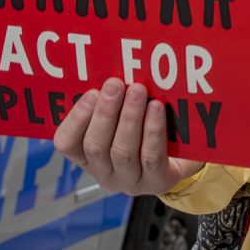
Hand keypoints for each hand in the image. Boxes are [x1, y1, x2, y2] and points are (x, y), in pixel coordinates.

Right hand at [54, 79, 202, 196]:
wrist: (182, 158)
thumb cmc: (144, 131)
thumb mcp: (121, 118)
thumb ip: (110, 101)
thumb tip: (108, 67)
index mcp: (87, 156)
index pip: (67, 143)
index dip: (76, 119)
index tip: (90, 93)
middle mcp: (104, 173)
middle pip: (96, 146)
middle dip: (105, 113)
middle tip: (115, 84)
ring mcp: (129, 181)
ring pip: (123, 152)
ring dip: (129, 118)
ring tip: (138, 91)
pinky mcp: (156, 182)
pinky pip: (151, 156)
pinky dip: (153, 131)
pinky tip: (156, 108)